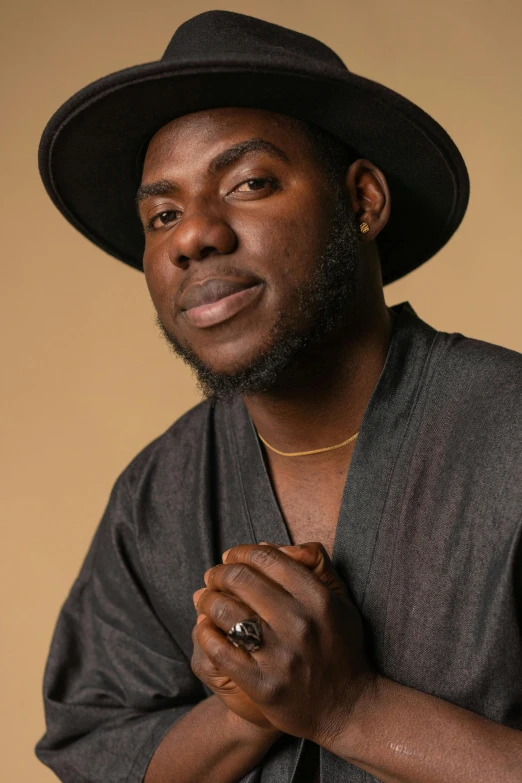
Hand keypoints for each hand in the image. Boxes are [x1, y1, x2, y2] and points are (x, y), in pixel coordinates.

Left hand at [193, 542, 376, 745]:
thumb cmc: (340, 647)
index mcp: (318, 598)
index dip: (241, 552)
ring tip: (204, 599)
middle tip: (213, 577)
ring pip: (225, 611)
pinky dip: (205, 633)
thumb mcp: (341, 600)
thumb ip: (315, 564)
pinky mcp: (263, 685)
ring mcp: (281, 656)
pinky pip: (219, 650)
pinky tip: (205, 627)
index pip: (267, 558)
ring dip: (207, 600)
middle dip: (219, 573)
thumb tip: (269, 545)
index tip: (231, 557)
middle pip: (241, 579)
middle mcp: (300, 624)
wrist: (347, 708)